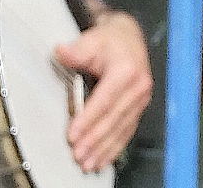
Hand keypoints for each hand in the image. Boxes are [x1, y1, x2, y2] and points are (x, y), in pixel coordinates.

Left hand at [55, 10, 152, 172]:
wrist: (129, 39)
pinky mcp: (138, 109)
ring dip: (103, 149)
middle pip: (113, 119)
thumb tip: (61, 52)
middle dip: (94, 140)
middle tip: (78, 154)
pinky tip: (103, 159)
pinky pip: (126, 132)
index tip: (73, 133)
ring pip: (120, 130)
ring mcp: (140, 101)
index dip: (88, 119)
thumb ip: (76, 50)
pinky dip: (114, 148)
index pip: (105, 100)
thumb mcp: (92, 40)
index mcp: (127, 71)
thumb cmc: (111, 41)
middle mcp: (138, 88)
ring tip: (87, 163)